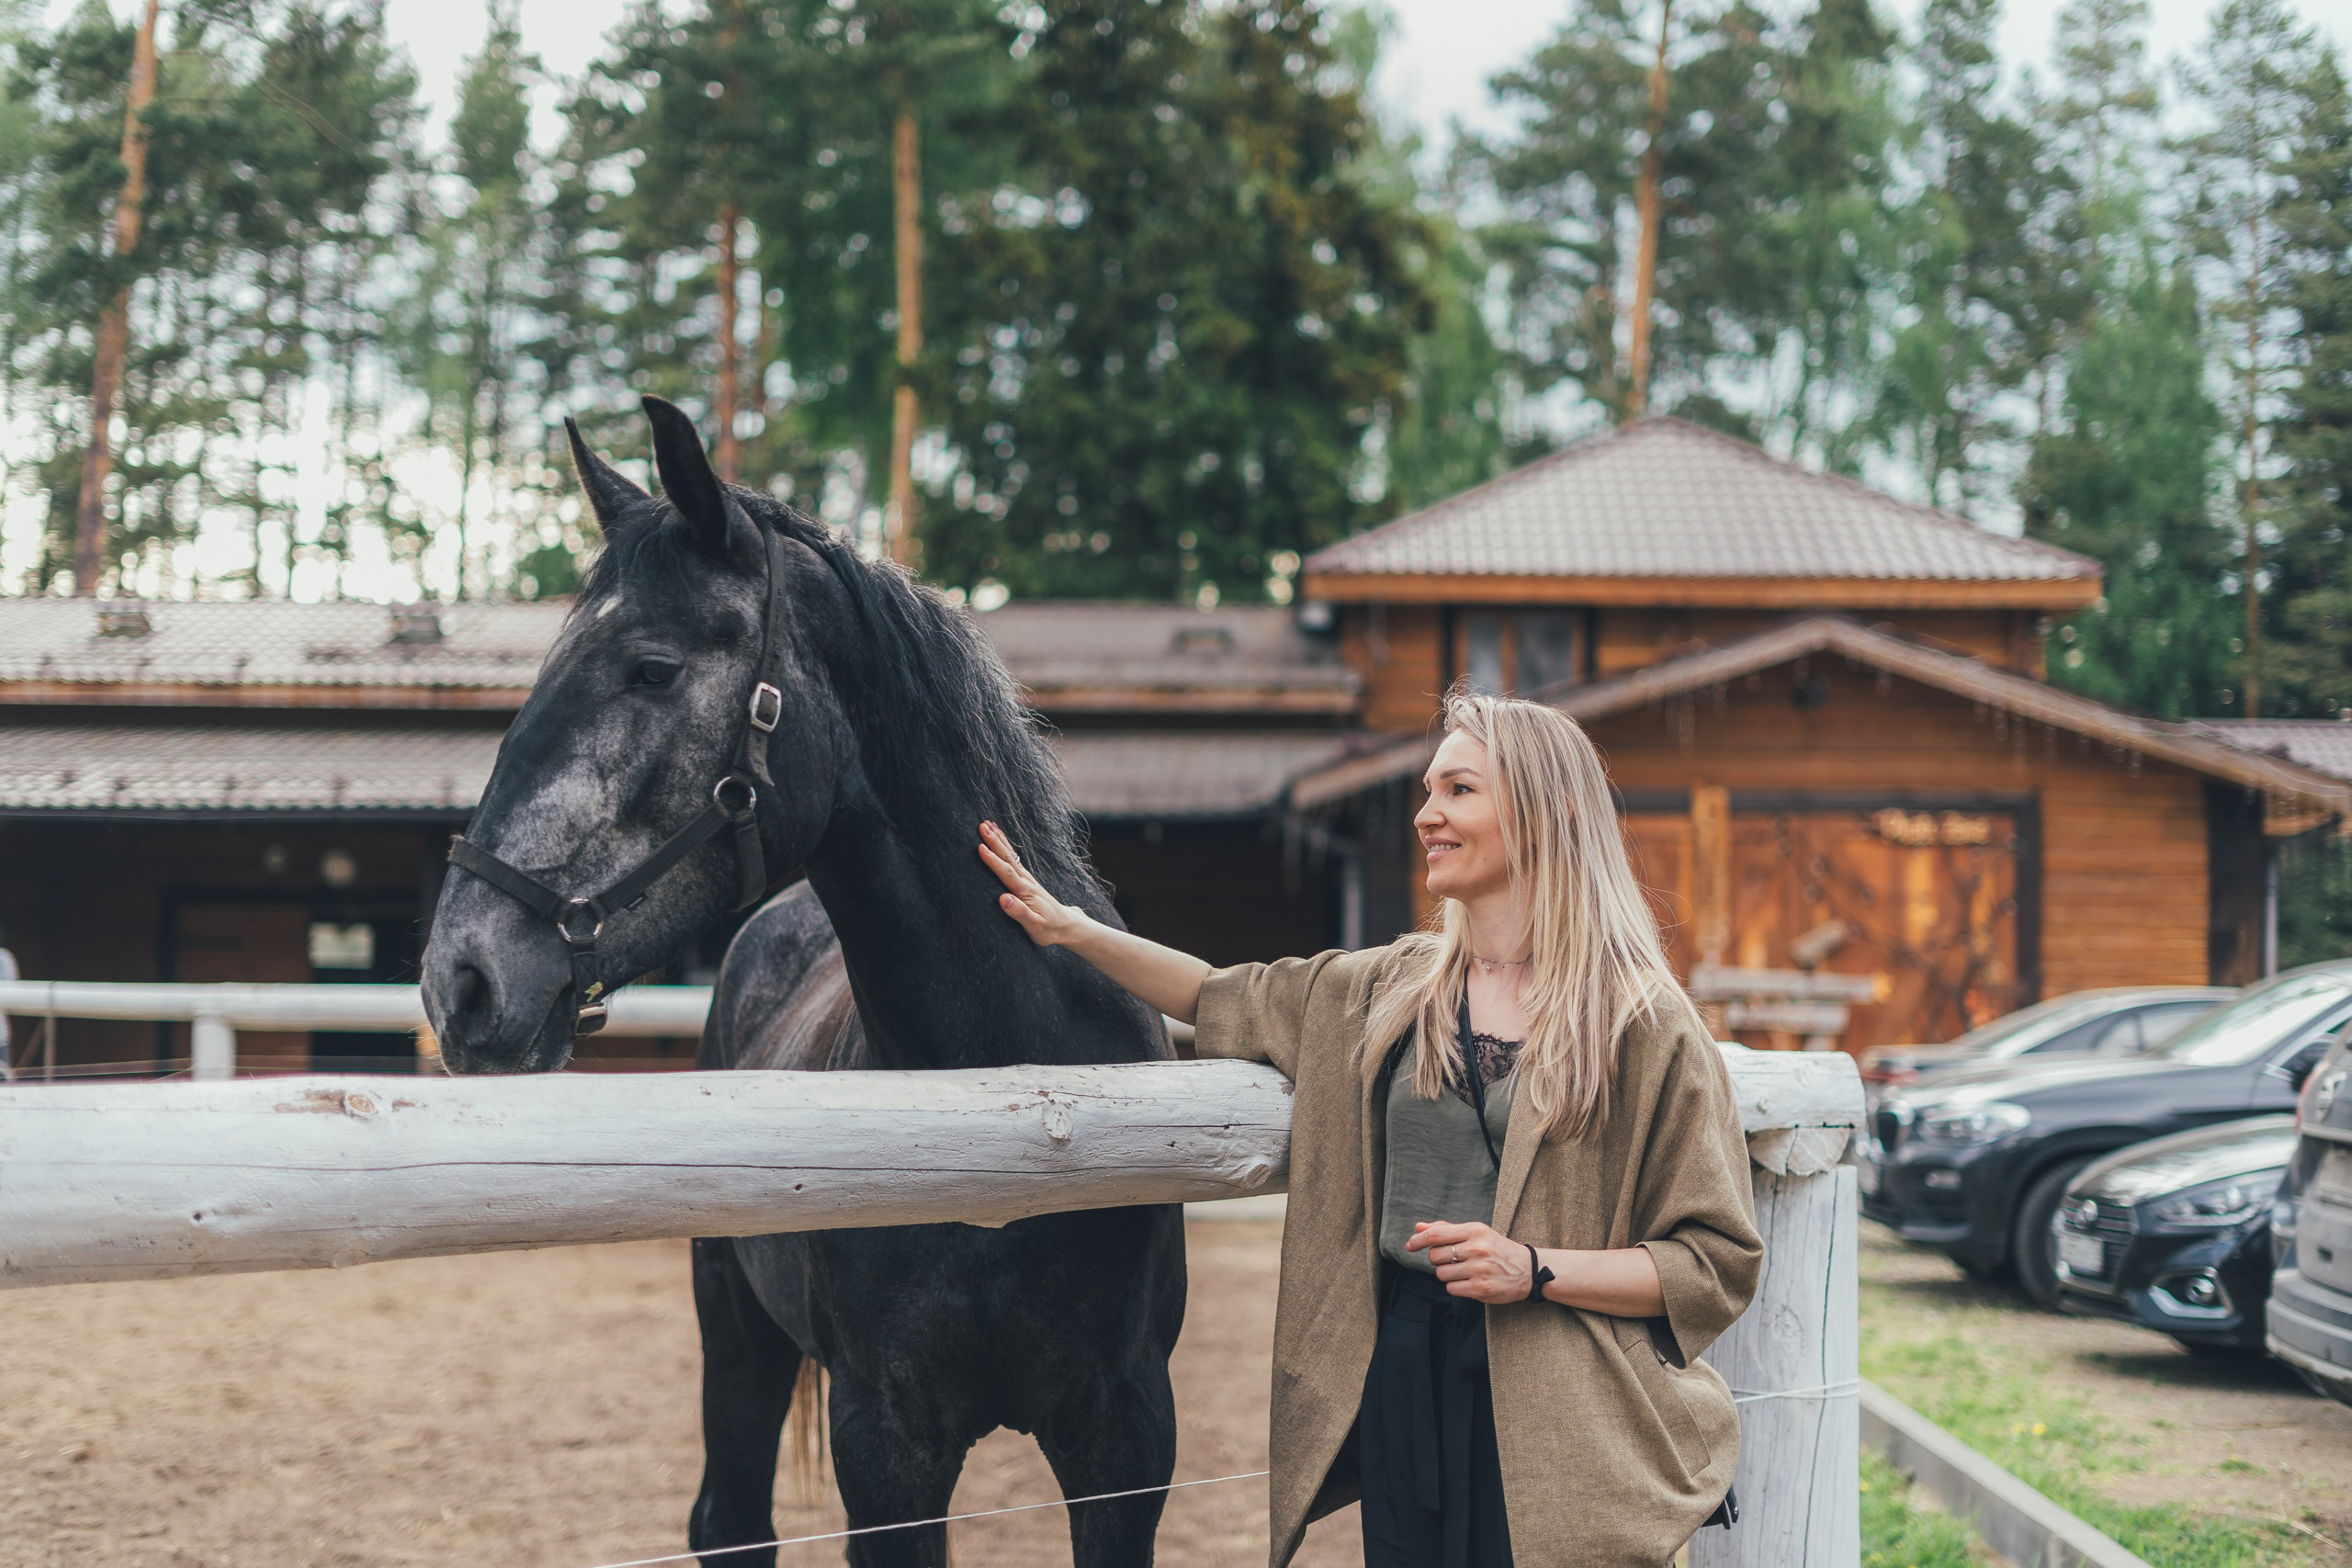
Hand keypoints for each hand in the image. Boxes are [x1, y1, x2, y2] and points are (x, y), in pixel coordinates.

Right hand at [979, 821, 1094, 947]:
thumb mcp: (1035, 926)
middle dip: (994, 841)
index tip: (980, 847)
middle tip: (981, 826)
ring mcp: (1027, 879)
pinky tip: (1000, 840)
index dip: (993, 861)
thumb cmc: (1049, 929)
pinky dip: (1005, 847)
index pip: (1007, 873)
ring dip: (999, 840)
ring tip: (987, 824)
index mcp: (1025, 892)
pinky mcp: (1027, 881)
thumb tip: (1003, 898)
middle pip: (1008, 858)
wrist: (1066, 926)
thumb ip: (1019, 913)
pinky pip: (1013, 860)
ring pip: (1011, 855)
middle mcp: (1026, 881)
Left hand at [1408, 1220, 1535, 1303]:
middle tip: (1452, 1260)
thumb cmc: (1496, 1249)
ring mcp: (1479, 1269)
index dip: (1418, 1240)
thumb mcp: (1475, 1233)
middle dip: (1437, 1260)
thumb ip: (1446, 1229)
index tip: (1410, 1246)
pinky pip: (1451, 1288)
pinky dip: (1455, 1287)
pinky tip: (1469, 1281)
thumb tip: (1419, 1227)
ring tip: (1464, 1271)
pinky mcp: (1481, 1288)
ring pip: (1441, 1274)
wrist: (1527, 1270)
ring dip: (1447, 1274)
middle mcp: (1477, 1249)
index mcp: (1474, 1231)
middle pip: (1435, 1256)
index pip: (1436, 1235)